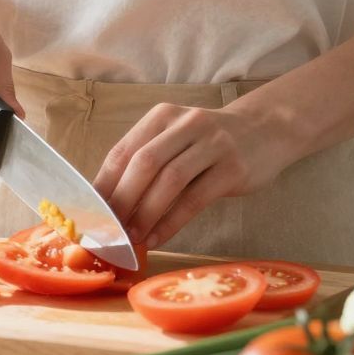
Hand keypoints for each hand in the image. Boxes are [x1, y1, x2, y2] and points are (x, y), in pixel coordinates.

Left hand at [92, 103, 296, 251]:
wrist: (265, 130)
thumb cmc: (209, 142)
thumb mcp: (176, 138)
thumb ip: (146, 161)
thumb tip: (107, 202)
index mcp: (163, 116)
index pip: (123, 150)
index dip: (103, 184)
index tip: (88, 213)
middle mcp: (186, 124)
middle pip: (144, 163)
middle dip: (120, 200)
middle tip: (107, 230)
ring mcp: (213, 144)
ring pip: (169, 180)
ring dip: (145, 213)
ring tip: (131, 238)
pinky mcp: (233, 168)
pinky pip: (195, 198)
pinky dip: (171, 221)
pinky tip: (157, 237)